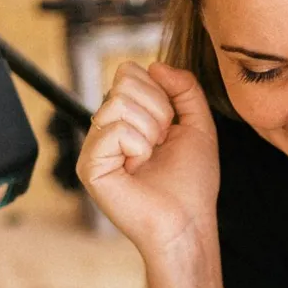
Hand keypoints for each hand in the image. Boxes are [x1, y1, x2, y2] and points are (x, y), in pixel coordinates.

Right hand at [76, 61, 219, 252]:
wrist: (187, 223)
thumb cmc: (192, 183)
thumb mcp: (198, 125)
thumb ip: (185, 89)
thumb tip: (156, 65)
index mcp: (128, 119)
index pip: (130, 73)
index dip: (159, 95)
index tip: (169, 129)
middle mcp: (107, 129)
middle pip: (123, 82)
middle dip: (157, 111)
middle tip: (161, 145)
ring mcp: (96, 147)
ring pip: (118, 103)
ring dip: (149, 131)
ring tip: (150, 158)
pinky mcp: (89, 165)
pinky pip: (112, 129)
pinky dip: (137, 147)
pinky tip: (137, 168)